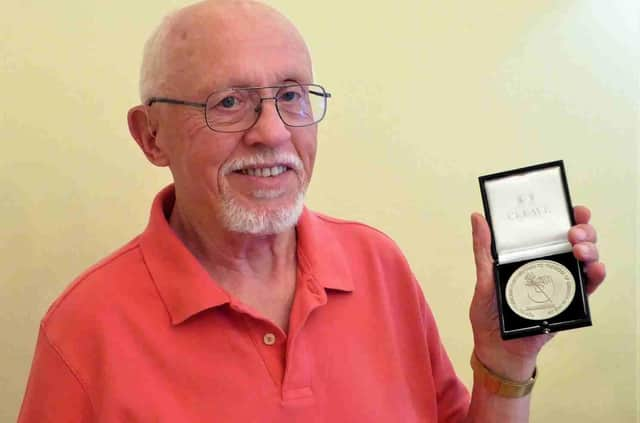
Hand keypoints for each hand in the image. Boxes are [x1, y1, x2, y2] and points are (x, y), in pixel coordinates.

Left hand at [468, 206, 605, 380]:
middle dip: (581, 230)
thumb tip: (477, 217)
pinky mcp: (569, 303)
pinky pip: (588, 287)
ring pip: (586, 259)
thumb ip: (483, 249)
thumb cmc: (489, 312)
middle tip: (572, 232)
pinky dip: (596, 276)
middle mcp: (548, 264)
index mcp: (529, 255)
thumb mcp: (483, 277)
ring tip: (580, 250)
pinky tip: (594, 270)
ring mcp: (561, 283)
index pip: (551, 229)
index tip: (570, 207)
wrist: (496, 348)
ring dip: (590, 249)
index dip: (565, 215)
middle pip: (574, 240)